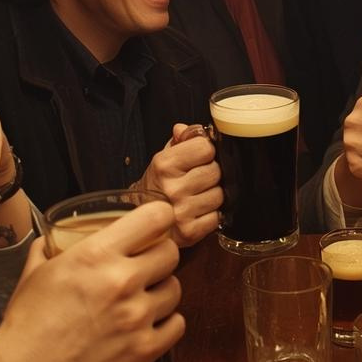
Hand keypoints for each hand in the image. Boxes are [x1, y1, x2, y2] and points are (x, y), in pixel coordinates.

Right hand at [0, 199, 183, 361]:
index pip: (155, 217)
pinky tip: (146, 327)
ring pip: (175, 290)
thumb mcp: (34, 274)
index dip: (159, 218)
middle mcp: (122, 281)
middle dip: (158, 257)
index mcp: (96, 255)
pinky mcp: (146, 350)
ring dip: (160, 292)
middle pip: (170, 253)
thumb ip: (50, 249)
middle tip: (144, 268)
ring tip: (139, 302)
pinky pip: (177, 324)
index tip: (155, 226)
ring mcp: (137, 317)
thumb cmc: (26, 326)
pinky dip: (165, 324)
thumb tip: (53, 238)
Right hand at [139, 124, 221, 246]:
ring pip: (220, 195)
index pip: (206, 147)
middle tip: (199, 179)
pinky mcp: (190, 232)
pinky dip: (212, 215)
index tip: (200, 157)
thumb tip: (190, 129)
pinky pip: (217, 217)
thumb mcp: (163, 159)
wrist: (141, 220)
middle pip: (216, 171)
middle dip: (212, 174)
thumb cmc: (157, 186)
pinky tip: (198, 212)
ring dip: (213, 195)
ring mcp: (181, 212)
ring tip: (198, 196)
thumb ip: (180, 140)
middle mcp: (172, 188)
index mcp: (165, 165)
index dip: (206, 151)